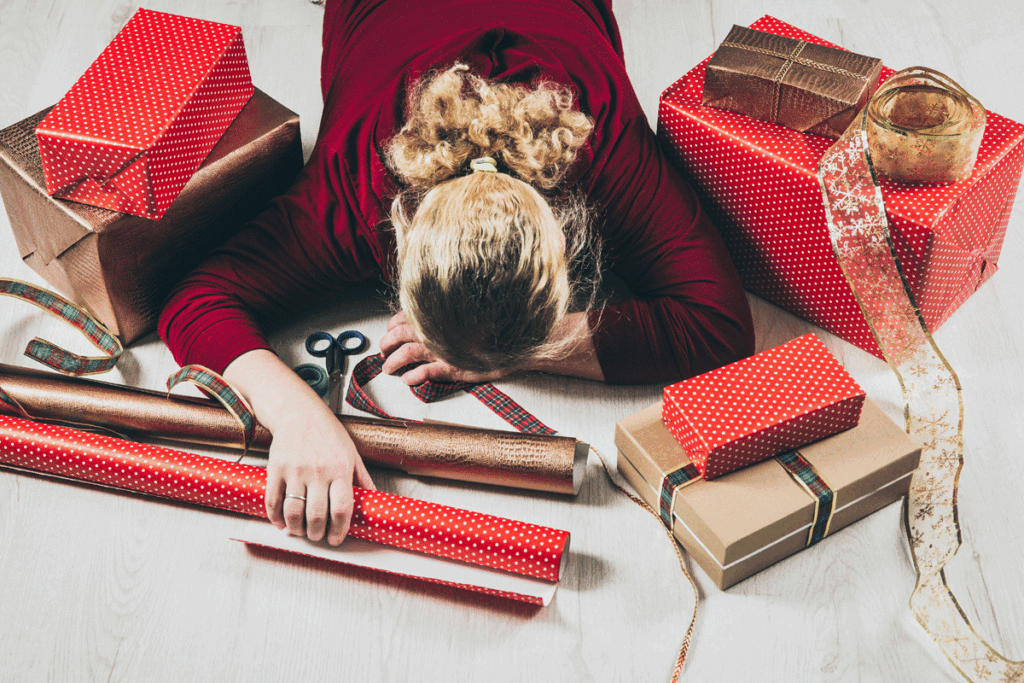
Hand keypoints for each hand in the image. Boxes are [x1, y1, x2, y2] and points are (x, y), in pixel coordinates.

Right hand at [264, 396, 375, 544]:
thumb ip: (362, 479)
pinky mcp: (276, 469)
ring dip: (297, 529)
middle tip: (318, 536)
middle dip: (317, 534)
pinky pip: (274, 501)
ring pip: (294, 513)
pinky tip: (282, 522)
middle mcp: (318, 471)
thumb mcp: (352, 454)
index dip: (339, 530)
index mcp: (340, 469)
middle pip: (316, 516)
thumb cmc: (329, 434)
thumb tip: (374, 499)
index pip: (342, 509)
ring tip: (301, 531)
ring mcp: (295, 471)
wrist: (299, 413)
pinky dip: (276, 518)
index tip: (335, 539)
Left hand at [379, 311, 510, 384]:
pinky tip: (408, 380)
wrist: (514, 342)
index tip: (388, 333)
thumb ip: (443, 319)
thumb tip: (422, 321)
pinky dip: (413, 376)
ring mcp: (444, 349)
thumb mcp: (463, 320)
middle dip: (386, 345)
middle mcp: (437, 331)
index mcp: (437, 317)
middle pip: (399, 335)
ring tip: (388, 369)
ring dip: (393, 362)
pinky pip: (426, 372)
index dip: (391, 327)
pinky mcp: (453, 367)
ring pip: (407, 353)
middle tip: (383, 353)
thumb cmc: (489, 332)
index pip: (403, 318)